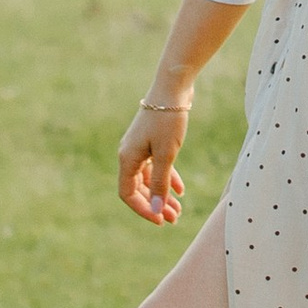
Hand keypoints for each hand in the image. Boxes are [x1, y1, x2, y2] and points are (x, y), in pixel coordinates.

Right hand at [118, 91, 191, 224]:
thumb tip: (158, 210)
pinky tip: (180, 190)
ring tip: (179, 210)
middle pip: (139, 188)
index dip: (143, 209)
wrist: (173, 86)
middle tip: (174, 219)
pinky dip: (168, 178)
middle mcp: (130, 154)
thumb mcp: (166, 154)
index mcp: (127, 159)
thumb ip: (161, 183)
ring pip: (150, 178)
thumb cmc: (168, 119)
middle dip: (156, 204)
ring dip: (163, 194)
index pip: (128, 194)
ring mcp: (141, 147)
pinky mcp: (153, 140)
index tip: (161, 220)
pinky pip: (157, 166)